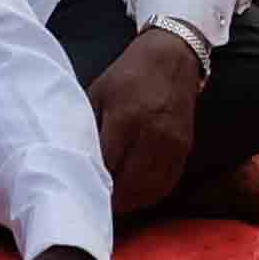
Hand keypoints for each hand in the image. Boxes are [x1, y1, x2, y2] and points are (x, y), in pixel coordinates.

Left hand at [84, 30, 206, 213]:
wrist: (172, 58)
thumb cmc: (129, 74)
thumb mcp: (98, 93)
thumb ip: (88, 126)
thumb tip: (74, 157)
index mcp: (125, 119)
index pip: (106, 166)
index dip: (91, 182)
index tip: (78, 190)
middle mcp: (152, 136)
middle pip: (128, 186)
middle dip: (110, 198)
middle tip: (93, 201)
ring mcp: (171, 145)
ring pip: (148, 191)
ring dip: (130, 201)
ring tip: (113, 201)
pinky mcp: (184, 150)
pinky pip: (166, 184)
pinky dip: (149, 194)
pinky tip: (135, 193)